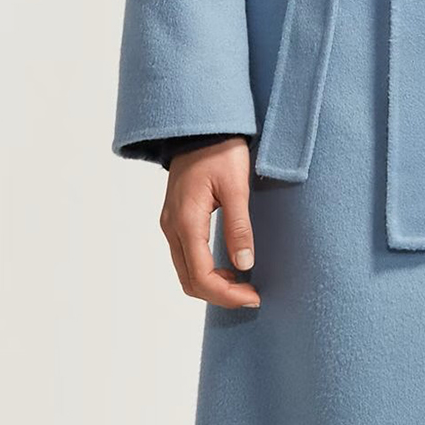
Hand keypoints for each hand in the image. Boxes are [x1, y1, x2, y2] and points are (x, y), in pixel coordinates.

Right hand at [159, 138, 259, 309]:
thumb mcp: (236, 187)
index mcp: (187, 221)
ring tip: (244, 284)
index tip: (254, 296)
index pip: (201, 276)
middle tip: (252, 295)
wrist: (199, 128)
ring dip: (213, 285)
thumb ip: (239, 227)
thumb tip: (244, 264)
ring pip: (186, 272)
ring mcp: (170, 225)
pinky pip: (185, 258)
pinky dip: (205, 272)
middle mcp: (172, 227)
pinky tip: (229, 268)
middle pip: (190, 281)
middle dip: (221, 295)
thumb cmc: (220, 151)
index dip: (227, 294)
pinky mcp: (175, 221)